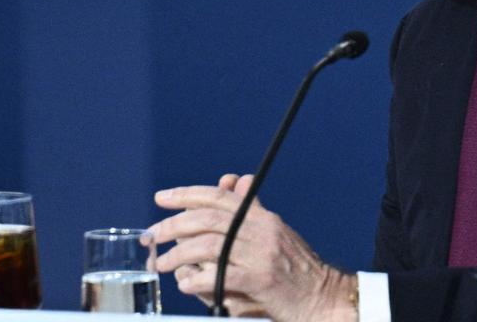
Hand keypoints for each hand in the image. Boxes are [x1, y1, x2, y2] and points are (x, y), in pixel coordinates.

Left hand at [150, 173, 356, 321]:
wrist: (324, 296)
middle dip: (173, 224)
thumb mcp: (275, 232)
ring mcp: (261, 255)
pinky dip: (198, 279)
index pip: (218, 196)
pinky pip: (221, 276)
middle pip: (207, 219)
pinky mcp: (261, 281)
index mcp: (261, 217)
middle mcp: (261, 230)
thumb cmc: (297, 267)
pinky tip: (185, 283)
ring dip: (179, 254)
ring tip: (162, 263)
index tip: (162, 198)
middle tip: (152, 235)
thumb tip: (237, 180)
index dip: (187, 194)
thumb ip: (252, 209)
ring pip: (209, 246)